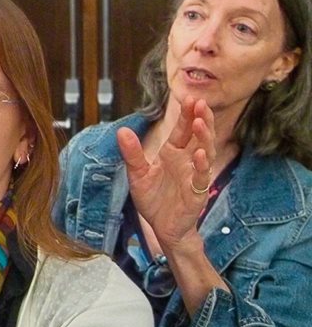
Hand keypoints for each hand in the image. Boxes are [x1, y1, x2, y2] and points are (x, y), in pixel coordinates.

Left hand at [117, 96, 215, 248]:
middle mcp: (186, 161)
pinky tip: (198, 154)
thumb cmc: (153, 199)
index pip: (182, 130)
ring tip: (201, 122)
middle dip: (201, 119)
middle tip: (201, 103)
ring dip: (204, 138)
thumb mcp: (137, 174)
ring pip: (204, 152)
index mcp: (173, 153)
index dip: (187, 115)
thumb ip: (132, 153)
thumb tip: (121, 131)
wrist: (161, 228)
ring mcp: (194, 176)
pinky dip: (200, 166)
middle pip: (198, 136)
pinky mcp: (196, 193)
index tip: (190, 98)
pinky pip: (201, 177)